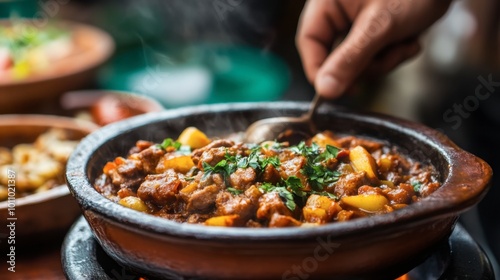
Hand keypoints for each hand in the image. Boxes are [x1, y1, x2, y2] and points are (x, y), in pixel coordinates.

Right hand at [296, 0, 451, 98]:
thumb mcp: (379, 27)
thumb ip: (350, 59)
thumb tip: (324, 90)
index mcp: (328, 2)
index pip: (309, 41)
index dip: (319, 69)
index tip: (335, 91)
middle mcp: (339, 10)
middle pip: (335, 54)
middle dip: (365, 64)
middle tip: (388, 57)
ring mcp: (358, 20)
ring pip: (358, 59)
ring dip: (384, 60)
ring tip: (405, 43)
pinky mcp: (376, 28)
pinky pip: (374, 55)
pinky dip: (393, 53)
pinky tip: (410, 40)